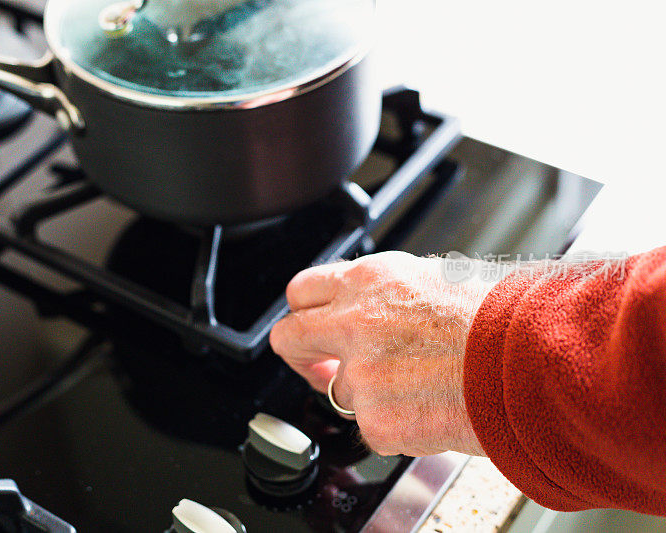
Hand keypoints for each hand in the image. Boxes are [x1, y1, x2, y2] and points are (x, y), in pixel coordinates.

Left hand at [269, 251, 495, 456]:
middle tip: (317, 365)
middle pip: (289, 337)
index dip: (305, 312)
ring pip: (342, 390)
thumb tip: (377, 308)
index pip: (303, 290)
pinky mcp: (376, 421)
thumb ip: (391, 295)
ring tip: (424, 387)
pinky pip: (373, 428)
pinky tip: (434, 409)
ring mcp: (361, 374)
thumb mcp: (439, 279)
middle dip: (299, 354)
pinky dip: (399, 426)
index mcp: (370, 281)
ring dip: (371, 394)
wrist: (537, 360)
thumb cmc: (505, 317)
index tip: (310, 326)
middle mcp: (355, 322)